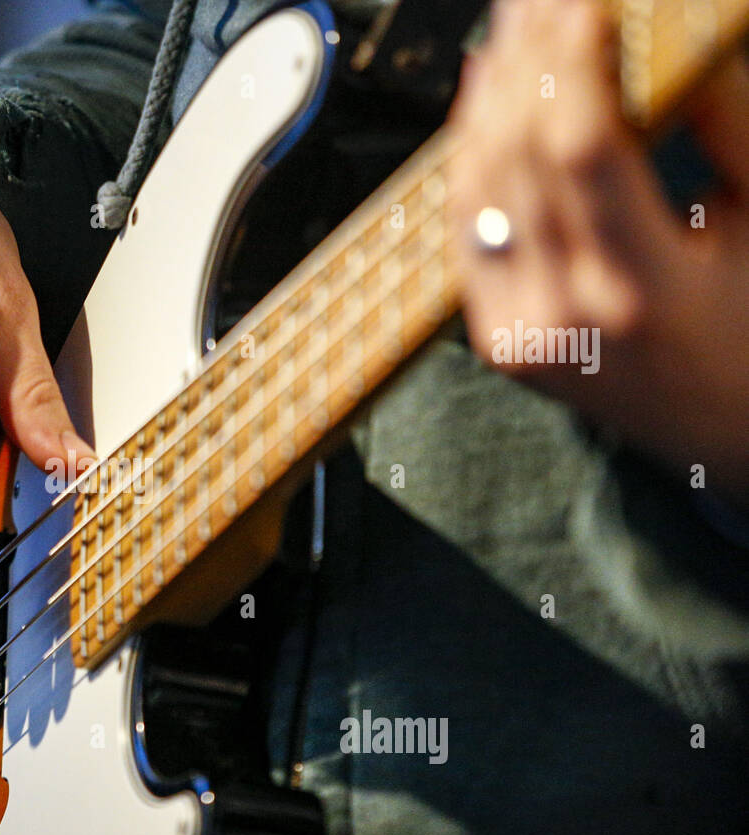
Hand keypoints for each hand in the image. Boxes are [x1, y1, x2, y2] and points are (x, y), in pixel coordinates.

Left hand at [447, 0, 748, 502]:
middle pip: (519, 157)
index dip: (572, 62)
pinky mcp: (495, 340)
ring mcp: (518, 334)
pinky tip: (484, 101)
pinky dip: (469, 159)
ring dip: (488, 97)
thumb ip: (728, 127)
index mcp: (644, 290)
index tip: (580, 3)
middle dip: (525, 59)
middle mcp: (565, 316)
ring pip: (480, 188)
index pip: (582, 149)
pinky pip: (466, 231)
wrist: (726, 435)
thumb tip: (675, 39)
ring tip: (513, 26)